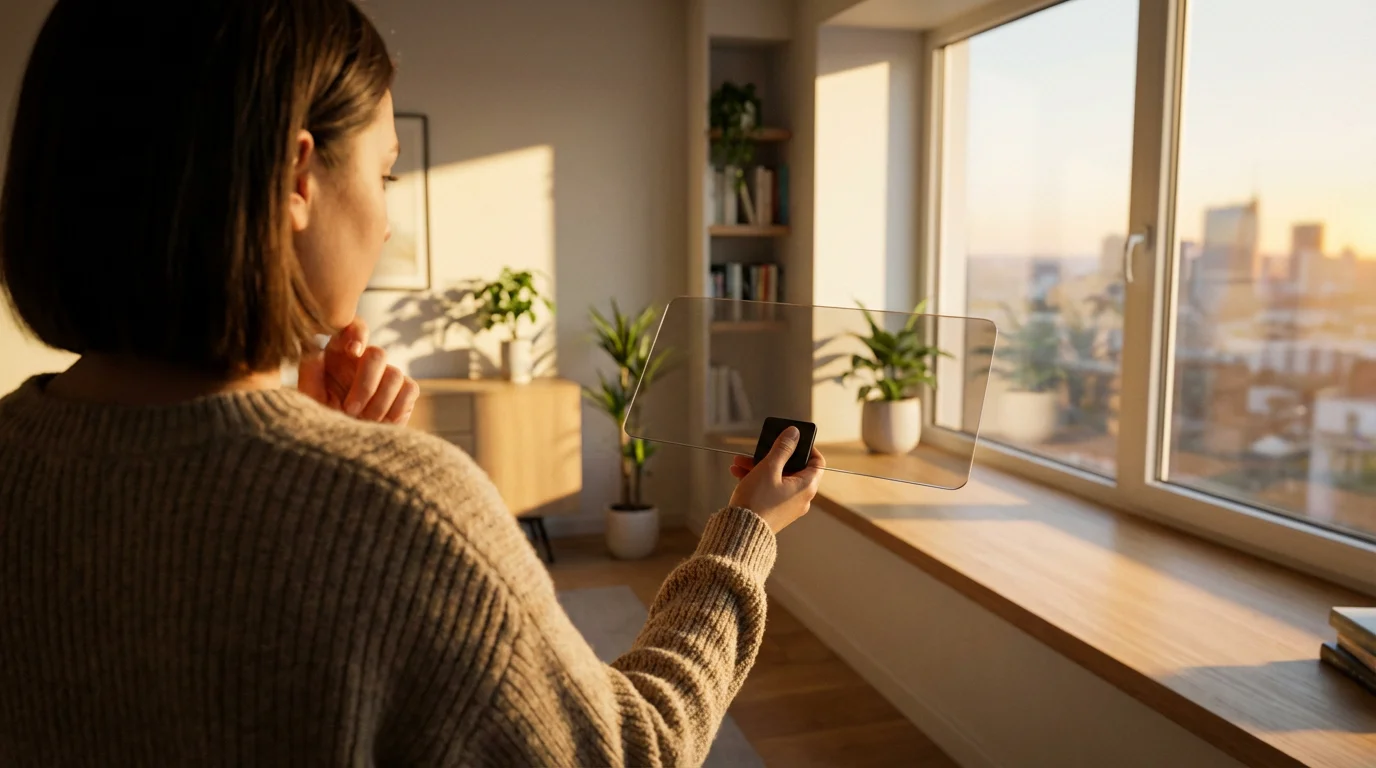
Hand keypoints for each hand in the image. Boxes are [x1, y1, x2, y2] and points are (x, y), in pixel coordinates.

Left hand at [298, 318, 419, 424]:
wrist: (343, 446)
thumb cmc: (325, 419)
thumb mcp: (310, 397)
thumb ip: (310, 371)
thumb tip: (316, 347)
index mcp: (339, 352)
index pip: (353, 327)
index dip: (358, 333)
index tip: (352, 350)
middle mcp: (365, 359)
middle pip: (378, 354)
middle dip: (366, 385)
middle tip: (350, 410)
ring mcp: (387, 374)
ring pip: (394, 374)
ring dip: (378, 403)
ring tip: (363, 422)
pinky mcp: (405, 390)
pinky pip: (409, 389)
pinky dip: (396, 409)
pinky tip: (381, 423)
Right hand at [727, 427, 825, 533]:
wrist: (741, 533)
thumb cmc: (757, 501)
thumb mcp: (769, 468)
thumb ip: (783, 448)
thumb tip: (794, 433)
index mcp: (806, 487)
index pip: (817, 462)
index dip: (807, 447)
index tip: (792, 439)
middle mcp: (801, 498)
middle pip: (792, 468)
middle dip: (772, 456)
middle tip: (757, 449)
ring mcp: (788, 506)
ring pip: (777, 478)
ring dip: (759, 466)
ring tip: (739, 462)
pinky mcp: (775, 512)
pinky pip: (769, 490)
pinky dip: (757, 480)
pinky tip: (738, 473)